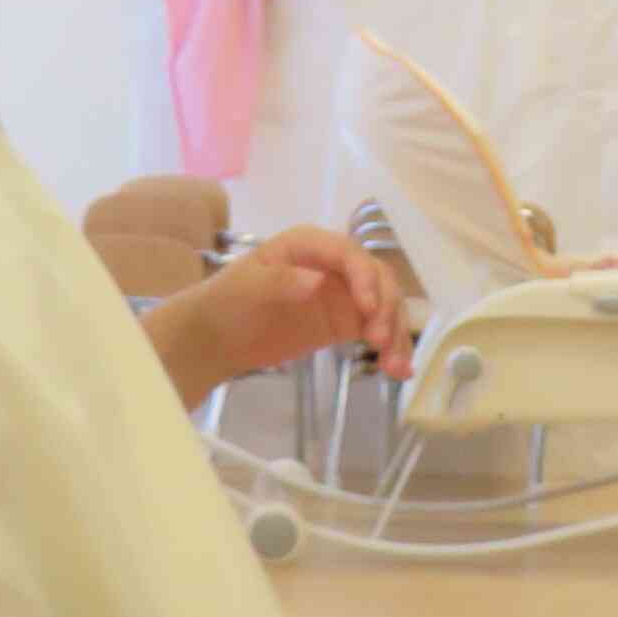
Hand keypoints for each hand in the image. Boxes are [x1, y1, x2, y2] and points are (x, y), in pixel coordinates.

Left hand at [195, 226, 412, 381]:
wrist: (216, 337)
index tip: (368, 309)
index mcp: (309, 245)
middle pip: (377, 278)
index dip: (365, 278)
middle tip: (380, 343)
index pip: (349, 254)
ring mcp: (343, 294)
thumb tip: (317, 281)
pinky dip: (392, 348)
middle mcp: (334, 265)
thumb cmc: (224, 303)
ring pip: (385, 305)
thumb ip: (279, 282)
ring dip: (397, 334)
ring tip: (395, 368)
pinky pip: (377, 330)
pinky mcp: (345, 321)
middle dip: (386, 308)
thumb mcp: (244, 289)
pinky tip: (401, 371)